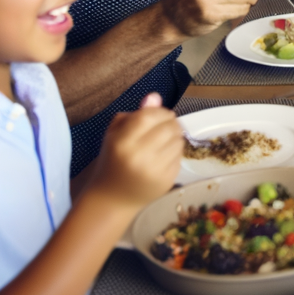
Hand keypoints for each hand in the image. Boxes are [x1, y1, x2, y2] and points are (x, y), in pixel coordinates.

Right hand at [90, 93, 182, 209]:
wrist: (113, 198)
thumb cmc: (113, 162)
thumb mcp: (115, 136)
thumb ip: (135, 115)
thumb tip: (155, 96)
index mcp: (122, 143)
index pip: (149, 117)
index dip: (159, 111)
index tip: (160, 114)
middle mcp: (139, 156)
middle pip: (169, 127)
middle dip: (171, 122)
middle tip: (166, 125)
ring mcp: (155, 170)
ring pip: (178, 141)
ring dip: (175, 136)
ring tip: (164, 139)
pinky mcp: (167, 180)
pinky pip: (180, 156)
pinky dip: (175, 151)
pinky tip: (164, 154)